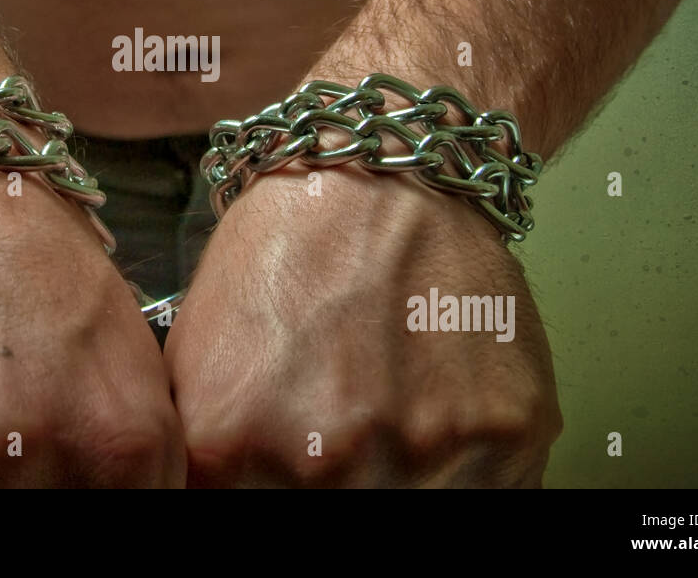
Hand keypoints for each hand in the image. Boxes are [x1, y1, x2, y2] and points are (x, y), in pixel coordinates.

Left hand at [165, 166, 561, 486]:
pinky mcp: (504, 437)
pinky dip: (463, 470)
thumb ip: (201, 446)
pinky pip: (486, 496)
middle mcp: (324, 462)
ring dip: (397, 479)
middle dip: (324, 485)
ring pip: (406, 514)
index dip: (257, 488)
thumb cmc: (289, 248)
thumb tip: (209, 492)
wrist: (386, 174)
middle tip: (334, 427)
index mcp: (230, 442)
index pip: (236, 519)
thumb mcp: (193, 347)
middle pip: (325, 522)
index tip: (273, 469)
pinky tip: (438, 412)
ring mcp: (420, 455)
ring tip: (388, 412)